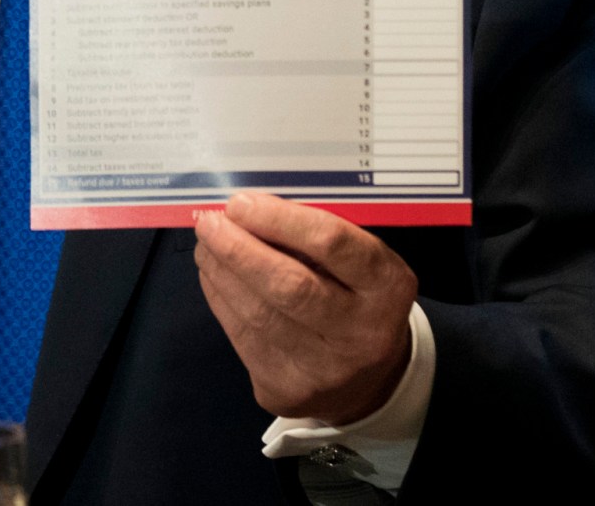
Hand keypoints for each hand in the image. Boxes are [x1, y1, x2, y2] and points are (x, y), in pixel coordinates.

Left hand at [193, 192, 416, 425]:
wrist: (368, 381)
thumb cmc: (356, 298)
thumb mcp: (360, 263)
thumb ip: (316, 237)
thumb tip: (248, 209)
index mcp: (387, 287)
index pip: (332, 244)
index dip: (280, 220)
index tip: (240, 203)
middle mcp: (362, 333)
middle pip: (289, 285)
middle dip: (238, 249)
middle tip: (209, 223)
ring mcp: (324, 370)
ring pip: (257, 314)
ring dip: (221, 271)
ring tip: (206, 244)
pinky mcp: (287, 391)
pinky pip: (241, 337)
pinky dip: (220, 299)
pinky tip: (213, 275)